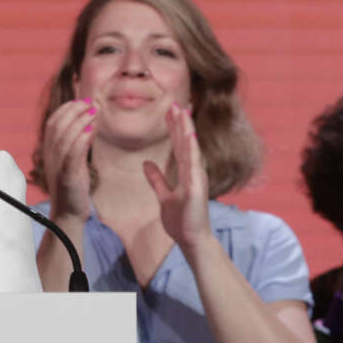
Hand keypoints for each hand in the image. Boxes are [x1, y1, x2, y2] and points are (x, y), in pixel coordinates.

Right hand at [41, 98, 96, 221]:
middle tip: (91, 103)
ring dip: (80, 121)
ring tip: (94, 112)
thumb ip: (79, 143)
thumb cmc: (73, 187)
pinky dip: (81, 140)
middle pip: (57, 125)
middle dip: (74, 110)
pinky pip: (71, 155)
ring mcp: (57, 166)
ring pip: (64, 137)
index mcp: (49, 151)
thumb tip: (90, 123)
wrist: (68, 214)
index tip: (83, 101)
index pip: (53, 122)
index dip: (66, 108)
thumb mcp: (75, 162)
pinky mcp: (67, 177)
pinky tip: (92, 130)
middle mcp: (50, 156)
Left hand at [143, 103, 210, 249]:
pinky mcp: (196, 186)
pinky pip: (193, 163)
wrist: (191, 240)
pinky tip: (189, 134)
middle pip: (186, 141)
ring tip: (181, 110)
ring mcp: (197, 177)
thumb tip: (146, 163)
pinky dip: (191, 148)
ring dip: (186, 128)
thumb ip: (156, 179)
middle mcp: (194, 171)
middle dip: (180, 122)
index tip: (169, 111)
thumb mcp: (164, 196)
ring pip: (190, 147)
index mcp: (186, 172)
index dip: (174, 128)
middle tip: (174, 102)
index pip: (179, 145)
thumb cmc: (181, 220)